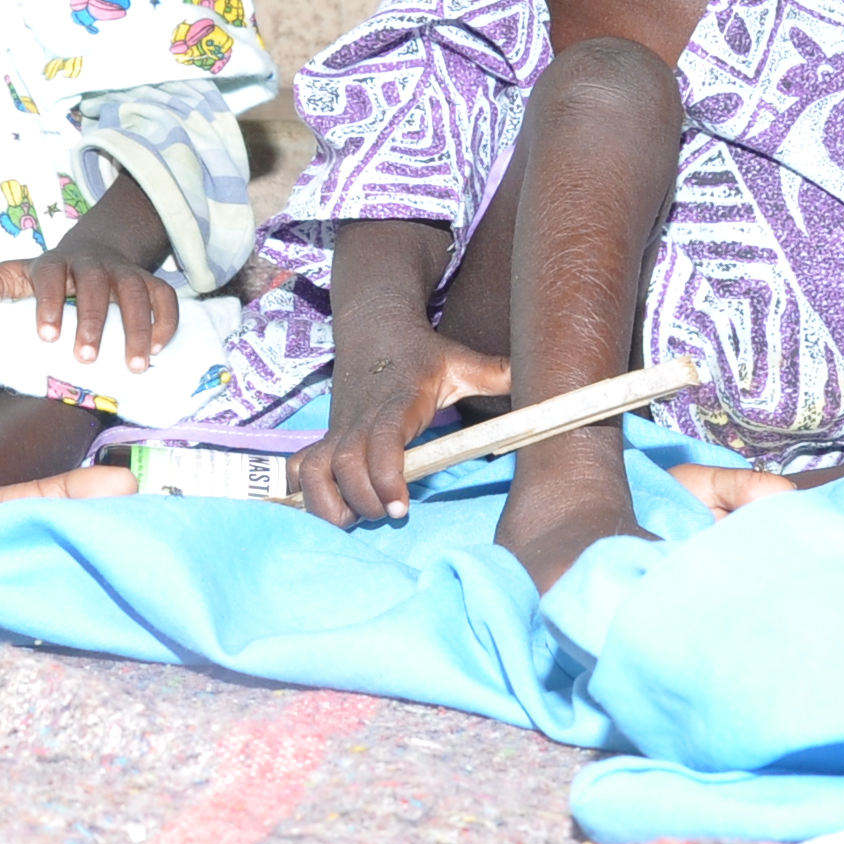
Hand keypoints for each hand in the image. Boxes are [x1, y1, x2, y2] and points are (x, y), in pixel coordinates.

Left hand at [0, 242, 180, 373]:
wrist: (95, 252)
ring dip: (137, 328)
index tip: (46, 336)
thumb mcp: (18, 277)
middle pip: (96, 284)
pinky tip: (158, 349)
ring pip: (136, 291)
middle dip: (93, 320)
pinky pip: (165, 296)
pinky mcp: (150, 281)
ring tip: (135, 365)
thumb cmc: (51, 278)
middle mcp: (92, 264)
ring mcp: (124, 271)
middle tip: (86, 358)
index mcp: (54, 264)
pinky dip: (165, 321)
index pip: (49, 275)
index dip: (48, 302)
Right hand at [291, 324, 511, 525]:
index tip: (401, 505)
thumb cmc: (422, 353)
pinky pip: (299, 470)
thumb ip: (496, 372)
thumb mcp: (462, 360)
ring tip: (357, 517)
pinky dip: (304, 494)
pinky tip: (329, 508)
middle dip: (364, 501)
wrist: (374, 326)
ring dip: (329, 504)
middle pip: (345, 467)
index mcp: (397, 403)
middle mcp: (360, 420)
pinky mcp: (324, 438)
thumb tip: (543, 376)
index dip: (387, 476)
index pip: (383, 443)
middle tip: (391, 514)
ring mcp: (338, 430)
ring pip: (313, 472)